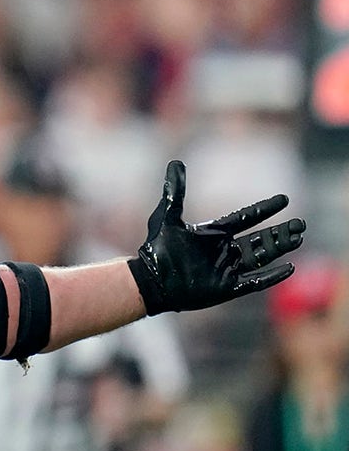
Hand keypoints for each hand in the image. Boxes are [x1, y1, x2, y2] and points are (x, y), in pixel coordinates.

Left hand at [129, 160, 304, 314]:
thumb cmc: (156, 249)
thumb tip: (176, 162)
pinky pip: (255, 282)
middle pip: (259, 239)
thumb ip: (175, 192)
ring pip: (261, 257)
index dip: (265, 209)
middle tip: (300, 224)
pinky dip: (272, 276)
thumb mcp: (167, 216)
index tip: (284, 199)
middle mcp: (224, 250)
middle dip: (280, 232)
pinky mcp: (226, 288)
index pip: (246, 218)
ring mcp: (227, 269)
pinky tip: (289, 268)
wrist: (149, 281)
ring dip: (279, 248)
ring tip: (298, 238)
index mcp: (214, 233)